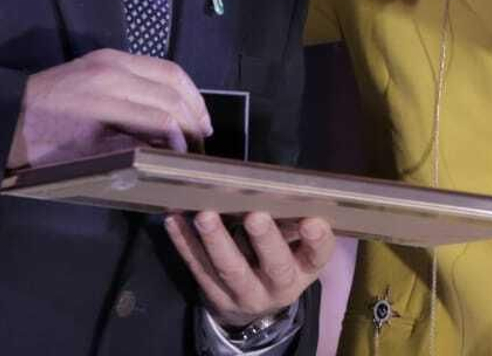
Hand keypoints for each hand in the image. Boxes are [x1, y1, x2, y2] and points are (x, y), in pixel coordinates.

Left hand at [8, 49, 211, 168]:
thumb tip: (165, 150)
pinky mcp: (108, 54)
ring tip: (202, 123)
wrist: (8, 114)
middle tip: (204, 144)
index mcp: (103, 99)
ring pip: (169, 71)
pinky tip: (182, 102)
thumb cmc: (41, 143)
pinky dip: (175, 83)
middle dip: (193, 119)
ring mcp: (110, 58)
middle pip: (171, 91)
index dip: (182, 139)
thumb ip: (129, 148)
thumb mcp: (84, 156)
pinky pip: (154, 64)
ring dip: (191, 97)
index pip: (161, 116)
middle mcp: (111, 70)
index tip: (190, 159)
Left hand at [164, 210, 333, 327]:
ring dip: (216, 241)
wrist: (256, 306)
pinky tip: (174, 220)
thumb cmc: (279, 259)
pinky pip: (198, 267)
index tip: (312, 221)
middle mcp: (279, 286)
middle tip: (255, 216)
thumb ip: (292, 220)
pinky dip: (184, 243)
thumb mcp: (295, 247)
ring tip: (205, 216)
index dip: (317, 240)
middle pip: (275, 266)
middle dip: (265, 240)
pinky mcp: (215, 295)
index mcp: (304, 268)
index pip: (317, 255)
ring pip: (230, 269)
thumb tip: (279, 185)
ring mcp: (245, 294)